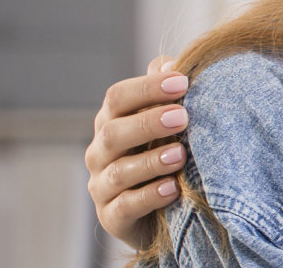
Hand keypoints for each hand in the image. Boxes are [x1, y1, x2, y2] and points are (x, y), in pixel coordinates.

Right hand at [86, 56, 191, 248]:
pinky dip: (149, 196)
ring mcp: (102, 186)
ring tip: (181, 155)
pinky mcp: (111, 217)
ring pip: (119, 171)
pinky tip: (173, 189)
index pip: (117, 98)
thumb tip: (169, 65)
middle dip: (148, 123)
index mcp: (111, 122)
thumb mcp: (167, 123)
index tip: (182, 82)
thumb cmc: (164, 153)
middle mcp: (100, 153)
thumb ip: (166, 94)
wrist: (162, 210)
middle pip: (113, 132)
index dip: (147, 88)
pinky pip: (125, 206)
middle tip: (182, 117)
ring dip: (151, 161)